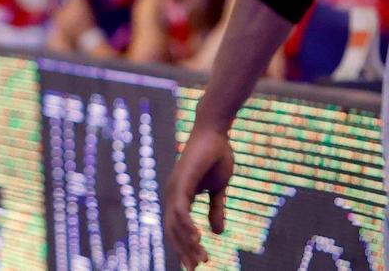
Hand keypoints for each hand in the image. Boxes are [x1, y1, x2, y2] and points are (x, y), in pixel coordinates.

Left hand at [165, 127, 234, 268]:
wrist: (215, 133)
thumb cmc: (215, 156)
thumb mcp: (217, 189)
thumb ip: (215, 209)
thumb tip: (217, 233)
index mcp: (180, 196)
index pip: (177, 227)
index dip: (186, 246)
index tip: (198, 263)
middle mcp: (172, 193)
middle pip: (173, 230)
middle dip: (185, 250)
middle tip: (197, 267)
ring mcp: (174, 187)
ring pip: (176, 223)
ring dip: (189, 243)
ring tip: (202, 259)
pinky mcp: (181, 181)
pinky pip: (180, 209)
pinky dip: (187, 225)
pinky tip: (198, 237)